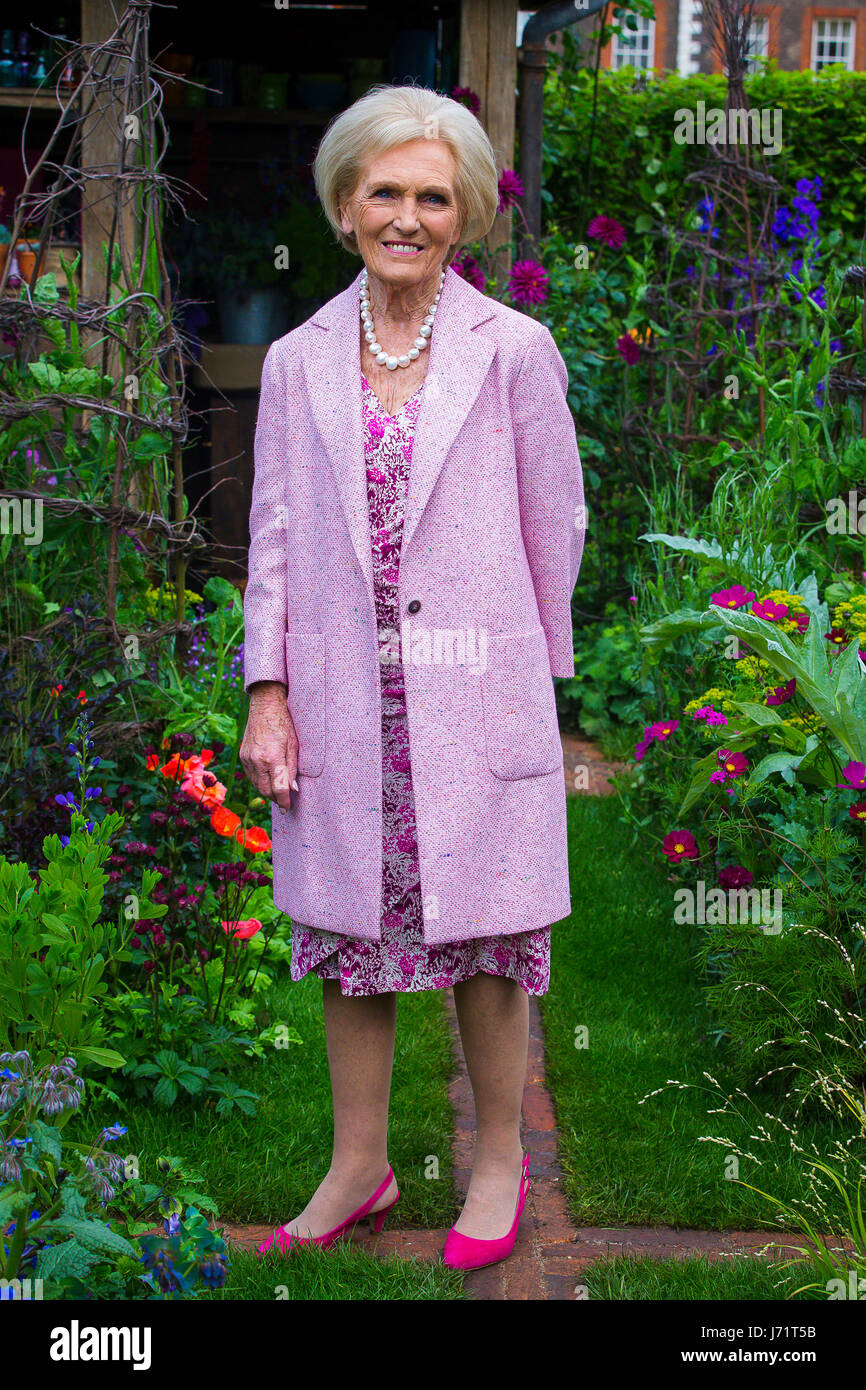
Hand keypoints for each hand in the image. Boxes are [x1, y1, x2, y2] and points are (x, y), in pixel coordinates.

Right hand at [240, 683, 298, 812]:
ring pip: (257, 785)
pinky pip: (251, 776)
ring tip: (278, 795)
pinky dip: (260, 782)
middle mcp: (257, 761)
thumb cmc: (284, 723)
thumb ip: (292, 769)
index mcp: (272, 758)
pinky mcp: (243, 756)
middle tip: (285, 804)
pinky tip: (268, 782)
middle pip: (266, 790)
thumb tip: (293, 789)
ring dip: (267, 792)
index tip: (288, 808)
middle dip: (276, 799)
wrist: (265, 706)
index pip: (279, 788)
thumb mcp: (294, 745)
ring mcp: (247, 759)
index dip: (284, 801)